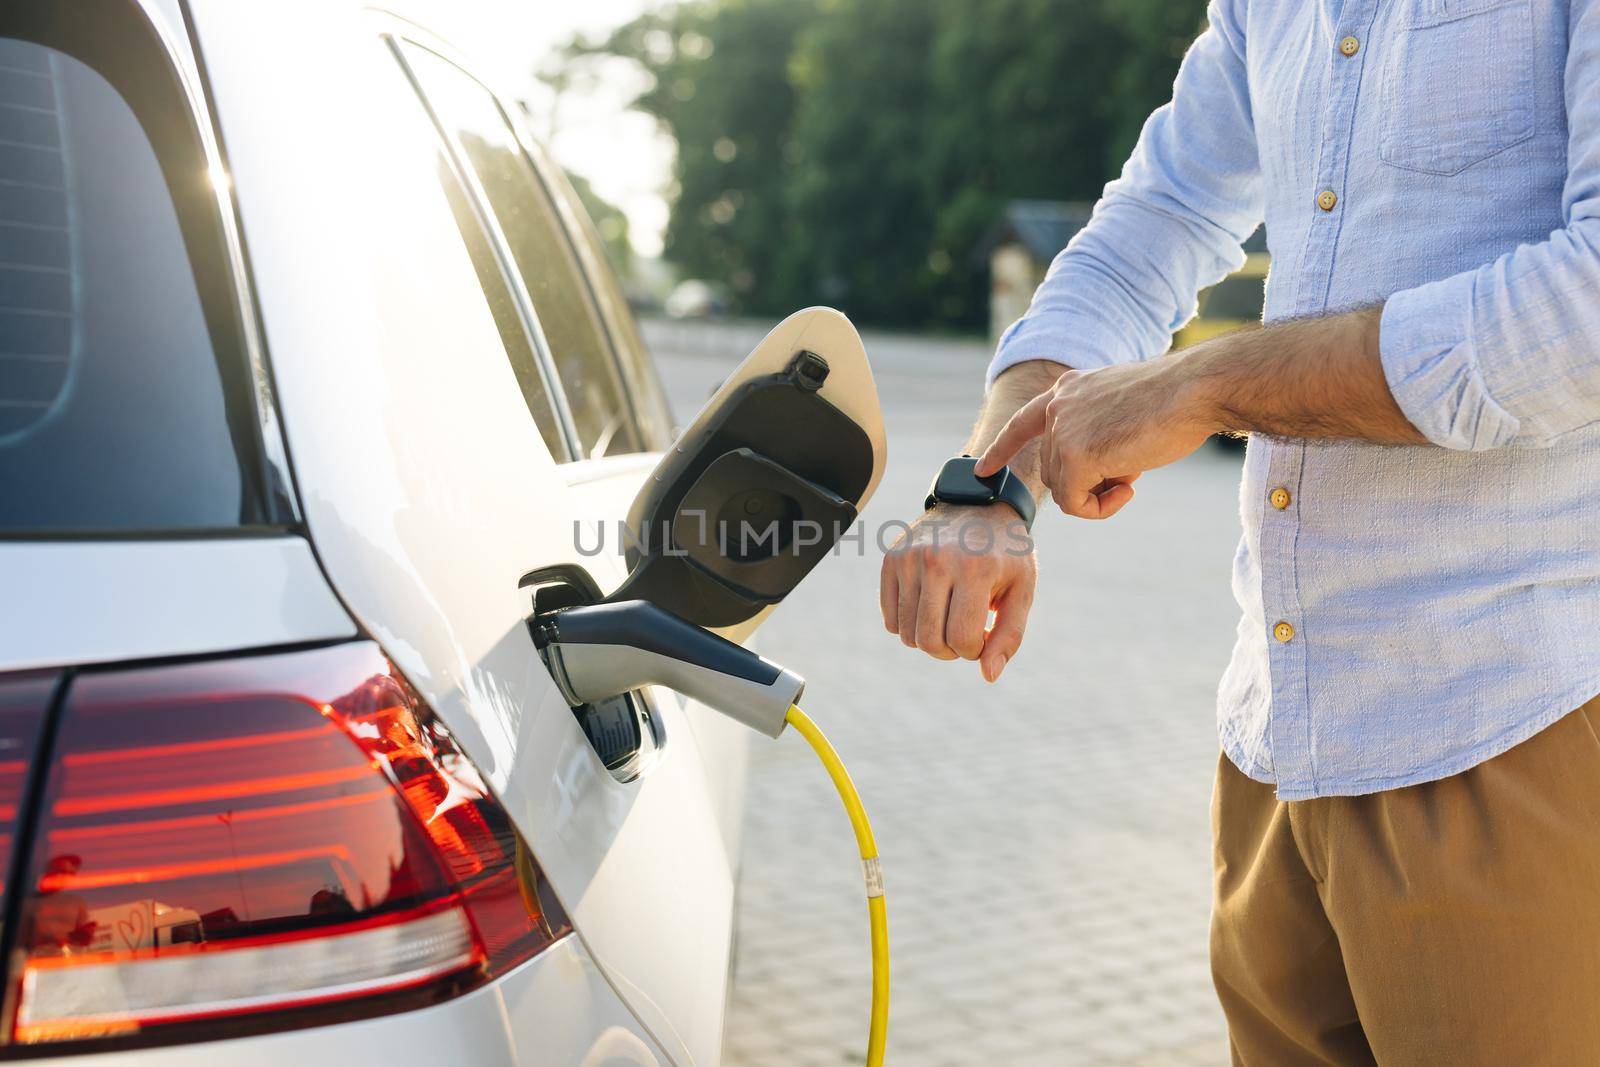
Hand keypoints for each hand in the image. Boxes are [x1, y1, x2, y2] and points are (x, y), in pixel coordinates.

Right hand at [879, 503, 1035, 681]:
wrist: (978, 504)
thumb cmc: (1005, 554)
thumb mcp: (1021, 590)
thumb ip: (1009, 635)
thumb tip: (988, 675)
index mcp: (975, 569)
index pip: (962, 640)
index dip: (975, 650)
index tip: (985, 634)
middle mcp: (937, 560)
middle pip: (929, 641)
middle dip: (949, 651)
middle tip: (965, 634)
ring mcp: (909, 558)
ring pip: (907, 635)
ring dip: (929, 640)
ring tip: (949, 619)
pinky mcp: (891, 560)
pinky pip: (891, 620)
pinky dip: (909, 626)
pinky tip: (930, 608)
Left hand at [976, 359, 1215, 518]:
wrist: (1196, 388)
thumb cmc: (1177, 400)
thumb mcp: (1123, 407)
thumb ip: (1097, 429)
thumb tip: (1092, 469)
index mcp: (1069, 389)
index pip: (1023, 422)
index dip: (1001, 448)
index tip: (980, 469)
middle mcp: (1058, 405)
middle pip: (1055, 469)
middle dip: (1090, 480)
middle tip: (1130, 469)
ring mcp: (1062, 429)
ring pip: (1066, 490)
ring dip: (1101, 493)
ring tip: (1135, 469)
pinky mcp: (1074, 456)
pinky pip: (1075, 504)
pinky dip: (1101, 508)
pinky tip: (1129, 488)